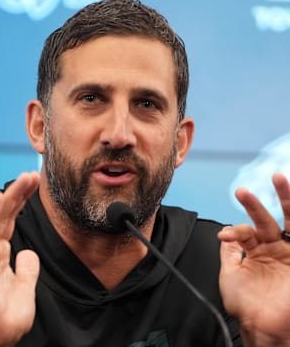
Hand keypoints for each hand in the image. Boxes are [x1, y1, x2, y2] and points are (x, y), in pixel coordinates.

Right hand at [0, 172, 40, 346]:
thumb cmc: (8, 313)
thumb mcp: (26, 286)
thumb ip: (27, 268)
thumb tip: (28, 253)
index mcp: (1, 253)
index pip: (11, 220)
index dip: (21, 201)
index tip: (33, 184)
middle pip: (5, 215)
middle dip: (18, 193)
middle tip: (31, 175)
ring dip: (10, 198)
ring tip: (21, 179)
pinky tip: (1, 199)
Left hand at [218, 173, 289, 345]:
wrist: (262, 327)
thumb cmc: (246, 305)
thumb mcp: (230, 274)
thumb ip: (229, 252)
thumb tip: (225, 232)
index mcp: (256, 251)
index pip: (246, 231)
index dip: (236, 230)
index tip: (225, 236)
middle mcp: (273, 249)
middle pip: (268, 219)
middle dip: (260, 203)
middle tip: (252, 186)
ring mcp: (289, 253)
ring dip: (286, 200)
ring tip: (280, 179)